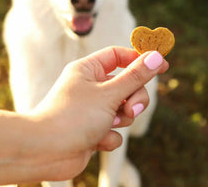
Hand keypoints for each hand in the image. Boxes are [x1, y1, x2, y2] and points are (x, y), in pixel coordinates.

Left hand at [29, 46, 168, 180]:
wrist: (45, 151)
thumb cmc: (73, 116)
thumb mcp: (109, 93)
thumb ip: (135, 77)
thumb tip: (155, 56)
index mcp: (87, 69)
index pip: (118, 56)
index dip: (140, 59)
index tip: (162, 65)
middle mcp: (88, 87)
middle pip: (126, 84)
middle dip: (134, 98)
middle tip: (131, 108)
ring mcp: (90, 110)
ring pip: (123, 109)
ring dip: (121, 119)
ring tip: (109, 124)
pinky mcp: (91, 130)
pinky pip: (113, 130)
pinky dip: (109, 136)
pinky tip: (96, 140)